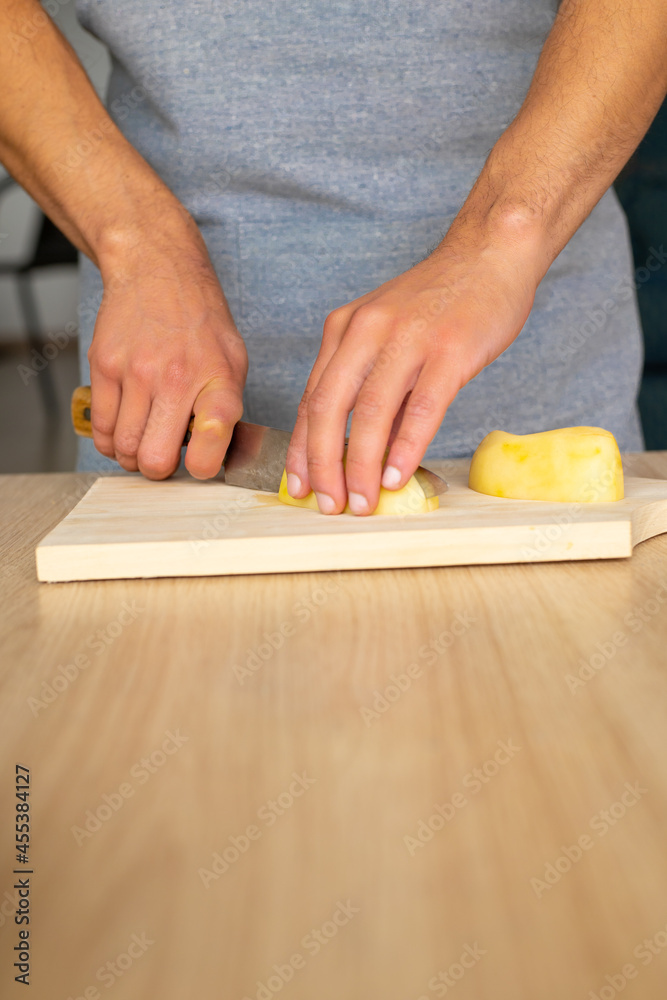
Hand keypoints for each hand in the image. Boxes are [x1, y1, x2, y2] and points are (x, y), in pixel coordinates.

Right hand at [87, 215, 247, 479]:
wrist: (157, 270)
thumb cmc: (199, 321)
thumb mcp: (233, 361)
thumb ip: (227, 410)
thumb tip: (222, 458)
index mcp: (217, 380)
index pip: (212, 442)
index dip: (203, 467)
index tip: (199, 464)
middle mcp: (176, 378)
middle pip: (155, 460)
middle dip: (159, 470)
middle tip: (165, 456)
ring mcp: (136, 373)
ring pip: (124, 450)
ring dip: (133, 455)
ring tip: (145, 437)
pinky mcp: (103, 366)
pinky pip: (100, 429)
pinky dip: (110, 440)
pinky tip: (125, 427)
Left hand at [284, 218, 540, 513]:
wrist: (490, 253)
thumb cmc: (440, 300)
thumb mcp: (388, 331)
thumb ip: (371, 381)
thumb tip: (363, 447)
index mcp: (344, 329)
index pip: (312, 399)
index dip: (302, 449)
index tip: (299, 485)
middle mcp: (366, 332)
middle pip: (329, 408)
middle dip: (322, 465)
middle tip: (327, 504)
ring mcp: (408, 339)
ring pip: (371, 413)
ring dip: (362, 466)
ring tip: (360, 503)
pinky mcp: (449, 351)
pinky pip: (420, 408)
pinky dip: (405, 448)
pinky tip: (398, 476)